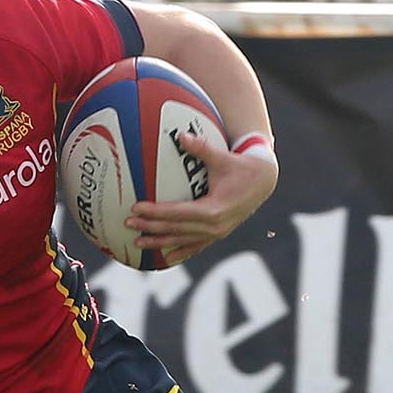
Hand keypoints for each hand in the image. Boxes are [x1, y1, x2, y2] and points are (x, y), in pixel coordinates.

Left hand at [127, 130, 278, 266]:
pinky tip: (165, 257)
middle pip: (175, 229)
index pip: (176, 212)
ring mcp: (216, 233)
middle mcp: (214, 226)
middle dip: (150, 227)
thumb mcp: (222, 157)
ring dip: (159, 242)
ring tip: (138, 243)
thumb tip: (180, 135)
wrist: (263, 182)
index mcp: (213, 209)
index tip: (136, 208)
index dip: (155, 212)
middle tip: (128, 224)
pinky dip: (179, 251)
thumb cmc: (241, 167)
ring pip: (182, 240)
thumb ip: (201, 148)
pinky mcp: (218, 235)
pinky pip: (195, 246)